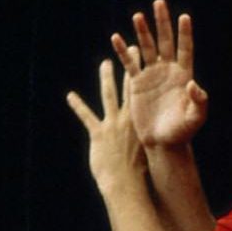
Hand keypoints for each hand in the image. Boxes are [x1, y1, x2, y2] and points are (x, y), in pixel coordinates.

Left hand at [66, 59, 146, 193]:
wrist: (127, 184)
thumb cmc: (140, 173)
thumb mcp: (151, 150)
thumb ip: (154, 136)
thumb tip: (162, 131)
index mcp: (143, 120)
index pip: (145, 92)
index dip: (146, 73)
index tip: (148, 58)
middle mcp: (129, 117)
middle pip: (129, 86)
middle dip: (131, 65)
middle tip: (132, 46)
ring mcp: (113, 124)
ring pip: (108, 95)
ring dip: (106, 77)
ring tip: (105, 63)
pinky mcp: (98, 133)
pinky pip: (86, 115)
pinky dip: (77, 105)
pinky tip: (69, 96)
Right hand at [112, 0, 206, 146]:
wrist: (163, 142)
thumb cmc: (183, 131)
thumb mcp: (196, 117)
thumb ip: (199, 101)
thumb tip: (193, 84)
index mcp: (185, 75)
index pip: (185, 48)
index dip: (185, 33)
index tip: (184, 17)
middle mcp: (169, 71)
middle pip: (165, 41)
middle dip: (162, 22)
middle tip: (159, 3)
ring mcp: (152, 75)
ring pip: (146, 48)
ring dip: (142, 32)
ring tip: (137, 16)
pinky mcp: (137, 84)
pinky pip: (129, 64)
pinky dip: (123, 51)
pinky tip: (116, 38)